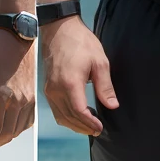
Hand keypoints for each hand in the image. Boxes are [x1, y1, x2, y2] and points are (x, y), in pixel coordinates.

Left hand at [0, 27, 35, 153]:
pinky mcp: (32, 96)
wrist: (14, 38)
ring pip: (18, 129)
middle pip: (7, 133)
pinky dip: (18, 129)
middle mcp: (17, 102)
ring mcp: (27, 100)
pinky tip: (9, 128)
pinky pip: (27, 121)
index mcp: (1, 97)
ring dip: (6, 138)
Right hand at [42, 16, 117, 134]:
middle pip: (69, 118)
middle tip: (97, 130)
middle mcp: (56, 89)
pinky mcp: (48, 88)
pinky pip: (56, 110)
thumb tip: (112, 105)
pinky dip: (66, 117)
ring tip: (89, 126)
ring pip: (61, 117)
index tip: (100, 128)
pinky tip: (77, 116)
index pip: (79, 112)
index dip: (90, 123)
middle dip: (84, 127)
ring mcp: (49, 89)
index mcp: (70, 83)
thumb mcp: (99, 62)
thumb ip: (105, 86)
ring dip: (75, 125)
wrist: (60, 30)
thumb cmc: (80, 43)